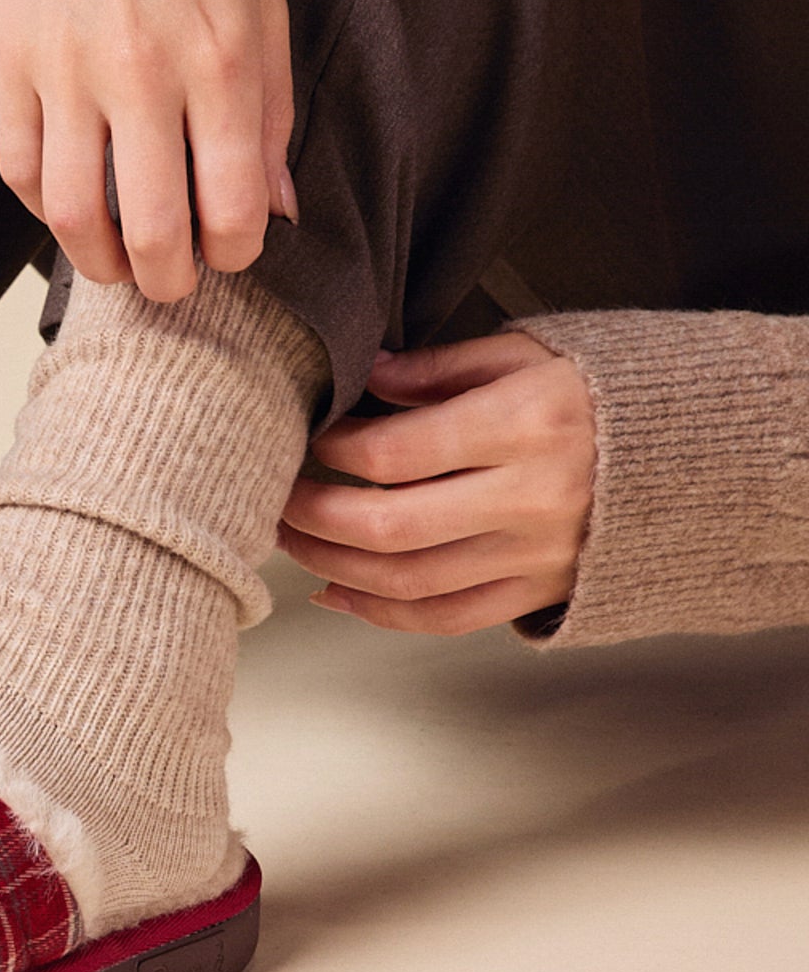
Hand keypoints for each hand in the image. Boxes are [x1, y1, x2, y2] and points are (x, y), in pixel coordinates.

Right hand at [0, 0, 298, 303]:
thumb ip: (273, 111)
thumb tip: (276, 207)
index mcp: (222, 59)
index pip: (232, 208)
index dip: (236, 251)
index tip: (232, 247)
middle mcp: (142, 73)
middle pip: (151, 231)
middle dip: (169, 281)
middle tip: (174, 281)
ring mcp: (65, 70)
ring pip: (72, 215)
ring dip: (100, 263)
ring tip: (119, 263)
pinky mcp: (9, 62)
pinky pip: (20, 169)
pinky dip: (46, 208)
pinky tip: (72, 205)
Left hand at [274, 330, 596, 633]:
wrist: (697, 457)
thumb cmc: (598, 394)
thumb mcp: (527, 353)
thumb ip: (440, 368)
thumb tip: (365, 374)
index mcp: (523, 425)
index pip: (397, 451)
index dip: (335, 448)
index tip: (311, 436)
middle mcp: (530, 499)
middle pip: (391, 526)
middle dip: (315, 516)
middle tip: (275, 499)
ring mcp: (536, 555)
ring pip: (410, 581)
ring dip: (334, 566)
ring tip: (291, 541)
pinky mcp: (540, 590)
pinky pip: (447, 618)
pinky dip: (382, 613)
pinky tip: (336, 591)